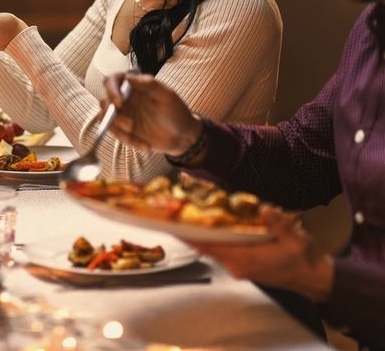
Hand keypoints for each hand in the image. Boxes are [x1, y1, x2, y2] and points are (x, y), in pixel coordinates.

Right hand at [102, 73, 201, 155]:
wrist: (182, 137)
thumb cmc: (176, 112)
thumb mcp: (167, 95)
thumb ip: (148, 84)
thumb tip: (127, 77)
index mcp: (133, 86)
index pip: (112, 80)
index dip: (111, 90)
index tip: (118, 103)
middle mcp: (124, 98)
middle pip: (104, 100)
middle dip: (112, 113)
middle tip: (130, 124)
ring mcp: (122, 115)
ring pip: (105, 118)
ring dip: (117, 128)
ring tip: (134, 132)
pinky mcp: (123, 130)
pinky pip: (116, 135)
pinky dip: (129, 141)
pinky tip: (146, 146)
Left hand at [186, 206, 333, 301]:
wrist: (316, 278)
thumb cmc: (306, 260)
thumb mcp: (296, 238)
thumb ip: (279, 224)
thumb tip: (266, 210)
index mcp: (246, 261)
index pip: (210, 247)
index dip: (190, 236)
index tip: (173, 225)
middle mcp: (238, 266)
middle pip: (206, 247)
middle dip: (190, 231)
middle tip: (174, 213)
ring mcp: (240, 268)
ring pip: (213, 249)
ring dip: (201, 235)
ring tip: (186, 216)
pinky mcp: (244, 266)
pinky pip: (222, 251)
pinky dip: (213, 239)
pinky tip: (210, 226)